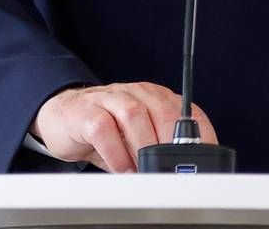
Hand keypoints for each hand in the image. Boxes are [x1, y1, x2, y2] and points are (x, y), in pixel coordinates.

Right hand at [32, 82, 216, 171]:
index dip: (201, 134)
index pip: (188, 111)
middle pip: (164, 112)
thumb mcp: (136, 138)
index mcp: (156, 97)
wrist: (61, 116)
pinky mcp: (87, 112)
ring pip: (135, 116)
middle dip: (171, 144)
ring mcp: (111, 99)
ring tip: (143, 171)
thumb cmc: (104, 129)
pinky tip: (120, 168)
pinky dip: (116, 152)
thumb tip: (178, 175)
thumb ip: (156, 150)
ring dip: (143, 148)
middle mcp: (137, 93)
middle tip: (171, 170)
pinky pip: (104, 129)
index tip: (206, 158)